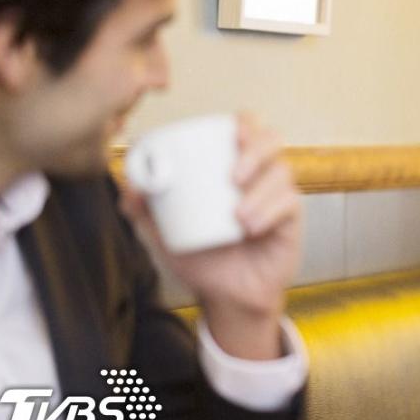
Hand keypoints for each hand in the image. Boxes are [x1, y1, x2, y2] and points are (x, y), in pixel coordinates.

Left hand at [121, 113, 301, 359]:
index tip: (233, 132)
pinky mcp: (291, 220)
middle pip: (271, 140)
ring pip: (281, 172)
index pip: (247, 128)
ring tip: (238, 216)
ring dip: (260, 191)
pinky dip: (270, 212)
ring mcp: (277, 196)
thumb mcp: (165, 235)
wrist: (225, 297)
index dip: (245, 122)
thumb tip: (128, 186)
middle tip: (233, 177)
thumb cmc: (201, 259)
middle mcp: (259, 176)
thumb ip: (143, 211)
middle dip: (255, 151)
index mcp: (231, 167)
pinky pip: (289, 203)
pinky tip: (252, 228)